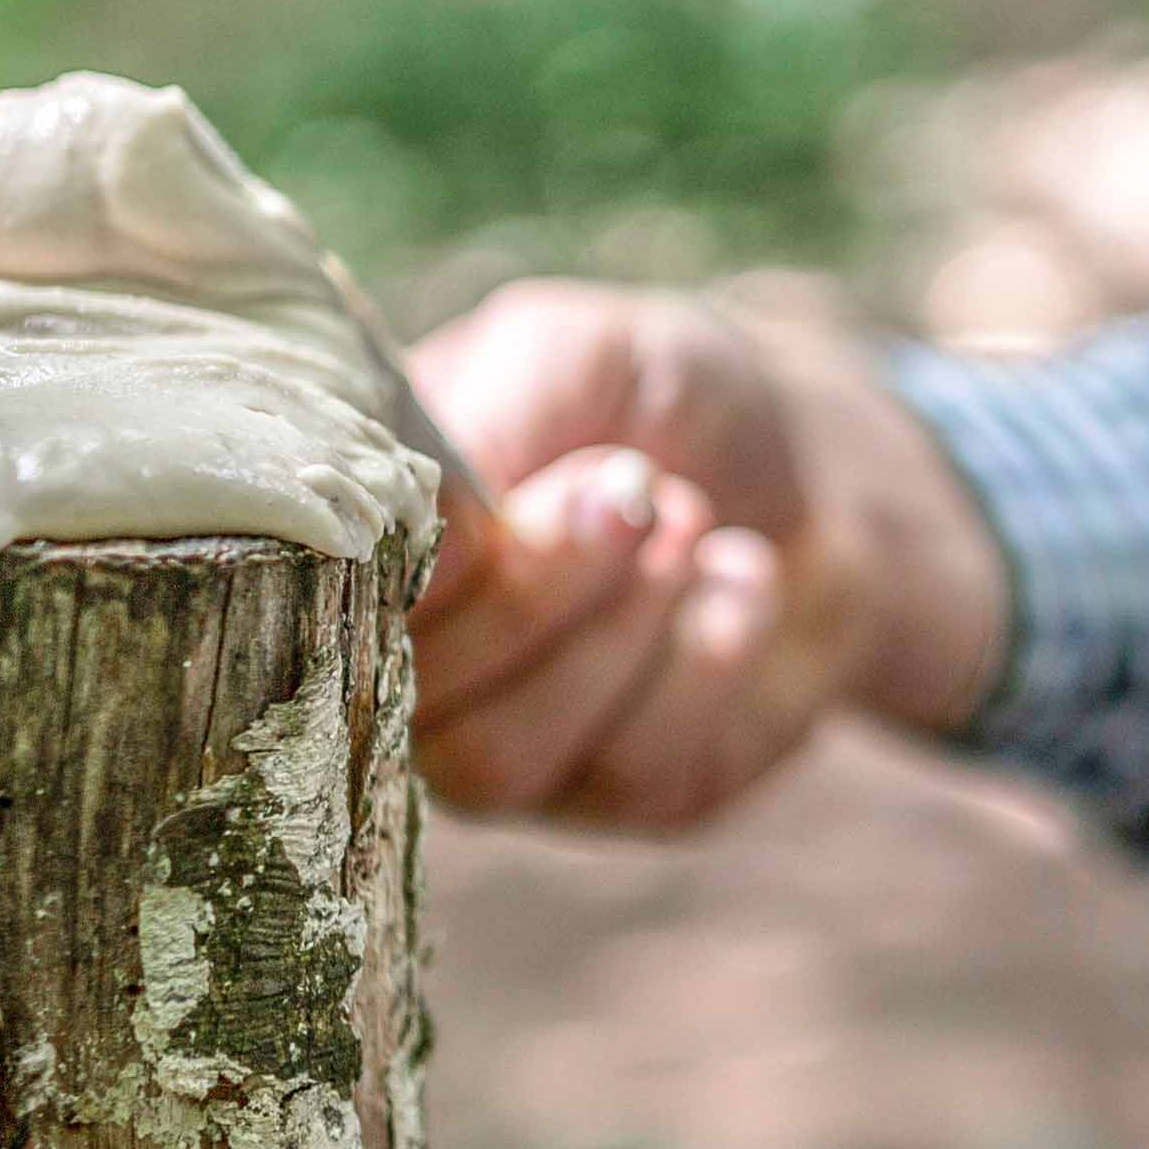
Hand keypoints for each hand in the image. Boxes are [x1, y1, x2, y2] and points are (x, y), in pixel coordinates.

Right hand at [403, 282, 1009, 827]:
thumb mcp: (583, 353)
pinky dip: (706, 661)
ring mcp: (506, 745)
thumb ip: (499, 411)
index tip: (501, 503)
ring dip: (621, 628)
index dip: (411, 570)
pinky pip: (630, 773)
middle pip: (418, 694)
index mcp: (374, 544)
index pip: (325, 600)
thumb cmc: (672, 399)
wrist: (824, 473)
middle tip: (638, 488)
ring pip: (503, 757)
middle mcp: (415, 664)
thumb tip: (431, 515)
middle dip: (542, 585)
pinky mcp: (620, 796)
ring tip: (691, 525)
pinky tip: (738, 584)